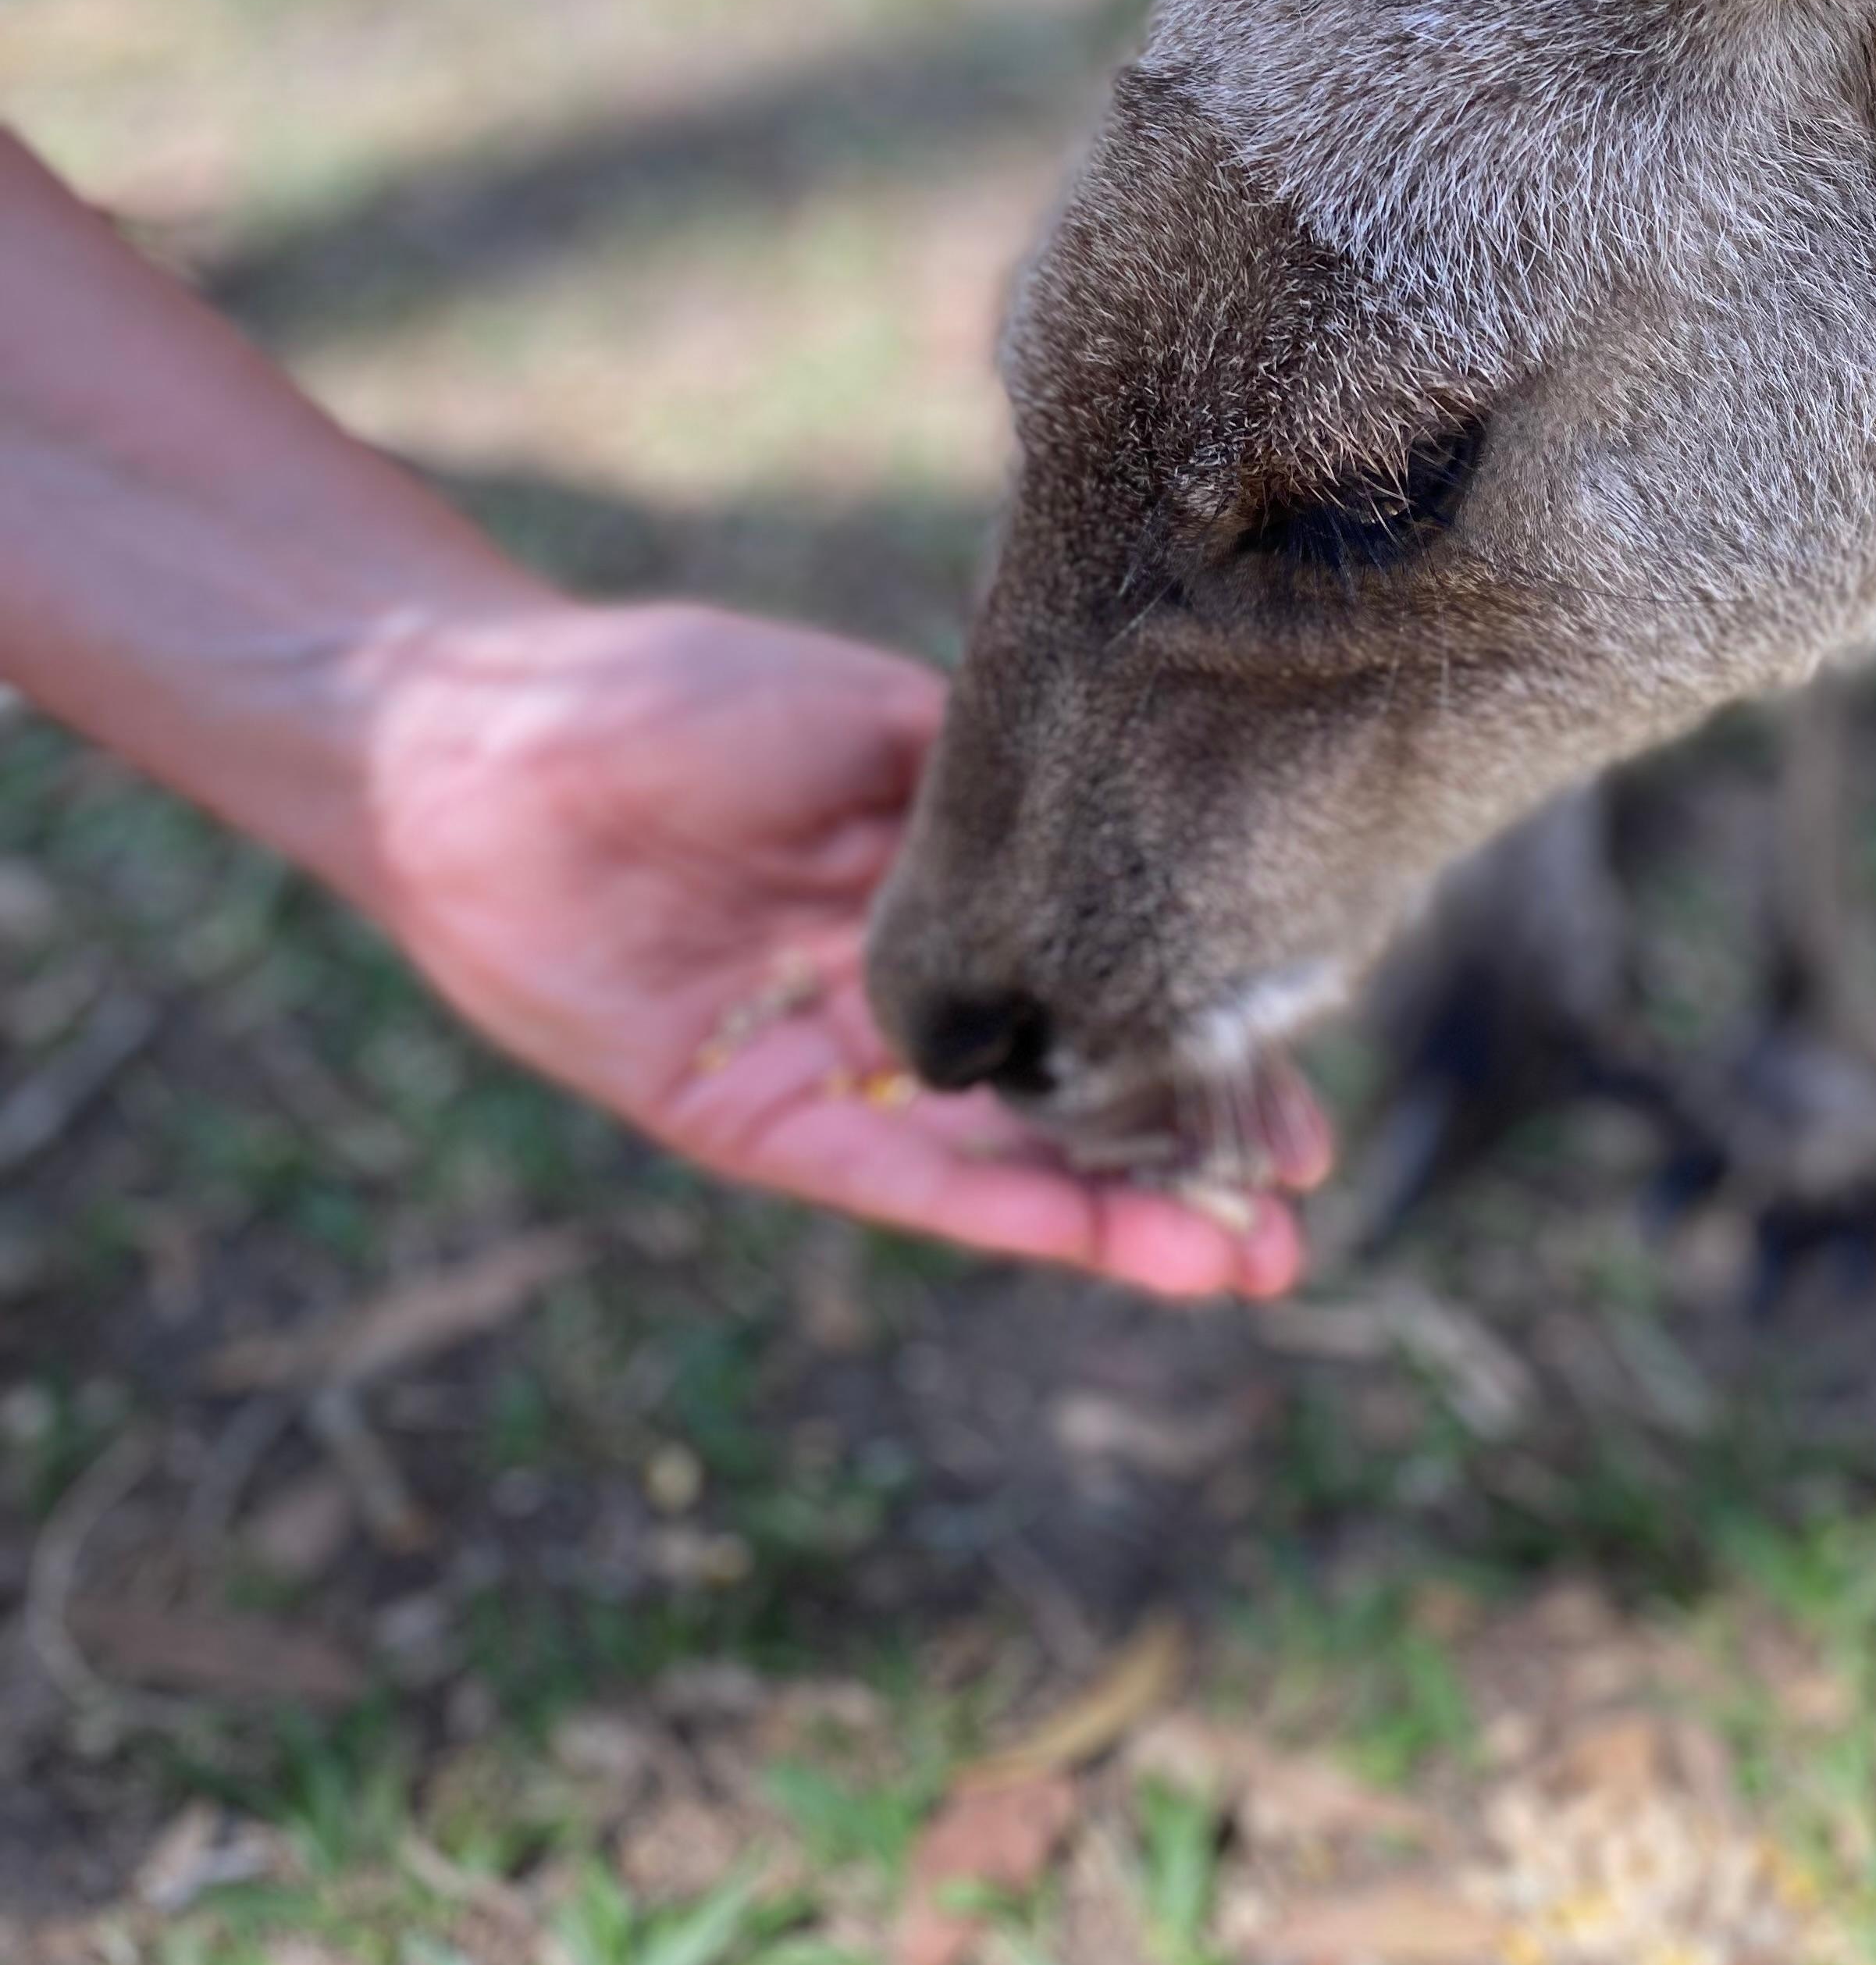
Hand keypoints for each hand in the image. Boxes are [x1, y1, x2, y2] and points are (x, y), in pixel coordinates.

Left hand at [356, 601, 1313, 1295]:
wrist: (488, 735)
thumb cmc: (679, 696)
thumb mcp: (882, 716)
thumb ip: (1000, 796)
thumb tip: (1158, 840)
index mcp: (939, 895)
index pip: (1099, 985)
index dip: (1200, 1043)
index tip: (1298, 1092)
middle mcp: (898, 997)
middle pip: (1065, 1100)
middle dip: (1186, 1161)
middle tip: (1296, 1219)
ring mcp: (828, 1067)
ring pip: (996, 1161)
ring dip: (1119, 1221)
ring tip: (1244, 1267)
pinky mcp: (749, 1122)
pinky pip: (891, 1179)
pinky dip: (999, 1213)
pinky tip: (1105, 1244)